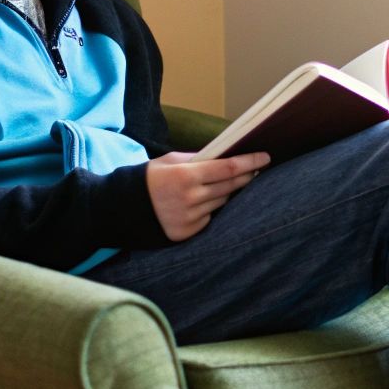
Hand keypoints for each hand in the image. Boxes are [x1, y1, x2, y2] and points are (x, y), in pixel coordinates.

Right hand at [146, 150, 269, 240]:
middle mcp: (190, 198)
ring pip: (222, 202)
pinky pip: (210, 218)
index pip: (228, 169)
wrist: (123, 209)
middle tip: (257, 170)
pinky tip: (204, 202)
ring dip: (227, 193)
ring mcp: (190, 218)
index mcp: (185, 175)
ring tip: (226, 185)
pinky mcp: (188, 232)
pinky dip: (211, 208)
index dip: (249, 163)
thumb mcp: (170, 160)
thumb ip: (198, 158)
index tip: (265, 158)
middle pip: (230, 187)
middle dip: (246, 177)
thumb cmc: (150, 179)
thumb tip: (226, 156)